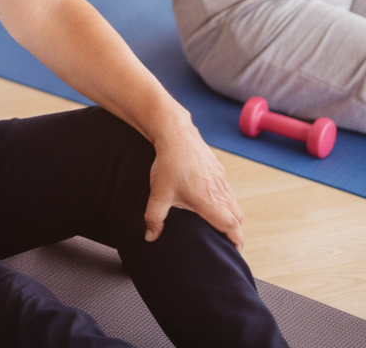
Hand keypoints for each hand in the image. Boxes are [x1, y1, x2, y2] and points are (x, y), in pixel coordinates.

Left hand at [145, 120, 243, 250]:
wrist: (176, 134)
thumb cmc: (168, 164)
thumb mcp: (158, 193)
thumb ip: (154, 217)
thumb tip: (150, 237)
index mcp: (209, 201)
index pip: (232, 227)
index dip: (236, 242)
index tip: (235, 253)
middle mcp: (220, 192)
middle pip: (237, 219)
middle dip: (234, 233)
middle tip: (226, 243)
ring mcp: (222, 181)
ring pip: (234, 205)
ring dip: (231, 217)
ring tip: (220, 226)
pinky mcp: (220, 172)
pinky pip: (229, 193)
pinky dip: (227, 203)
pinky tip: (214, 204)